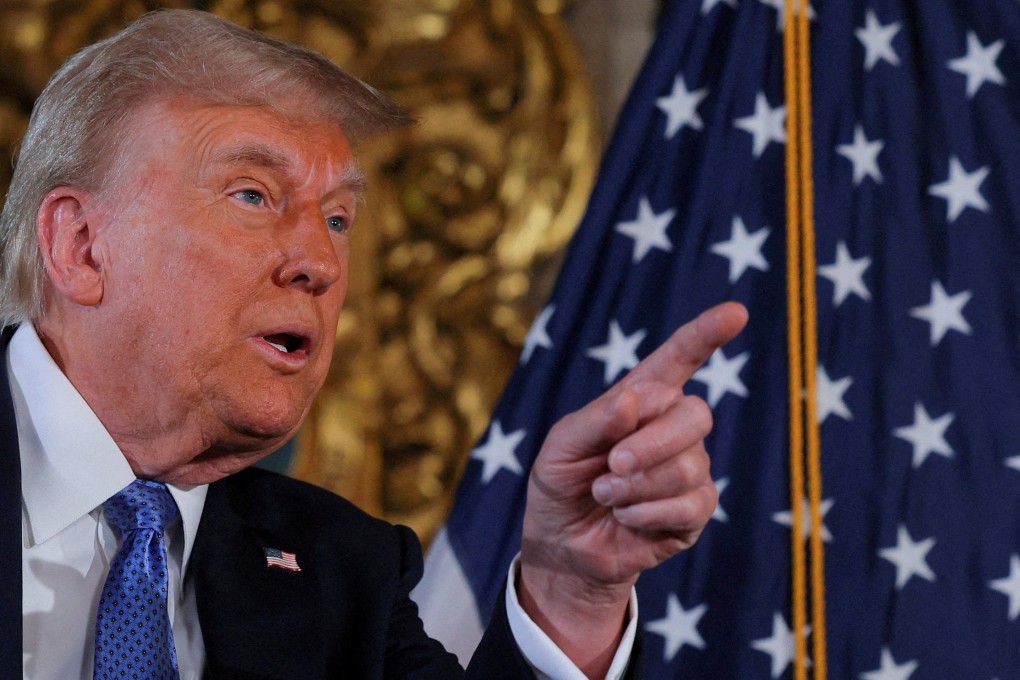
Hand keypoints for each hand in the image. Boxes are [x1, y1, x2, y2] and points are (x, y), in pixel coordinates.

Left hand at [517, 302, 747, 675]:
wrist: (562, 546)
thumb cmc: (561, 484)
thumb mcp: (561, 446)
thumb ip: (596, 420)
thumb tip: (636, 399)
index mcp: (641, 399)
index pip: (680, 358)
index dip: (707, 334)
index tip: (736, 312)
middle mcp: (672, 428)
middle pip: (694, 415)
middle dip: (651, 443)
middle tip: (612, 465)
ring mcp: (690, 468)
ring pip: (689, 465)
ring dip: (637, 485)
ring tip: (606, 495)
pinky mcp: (695, 510)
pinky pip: (689, 504)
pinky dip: (647, 513)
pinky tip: (627, 518)